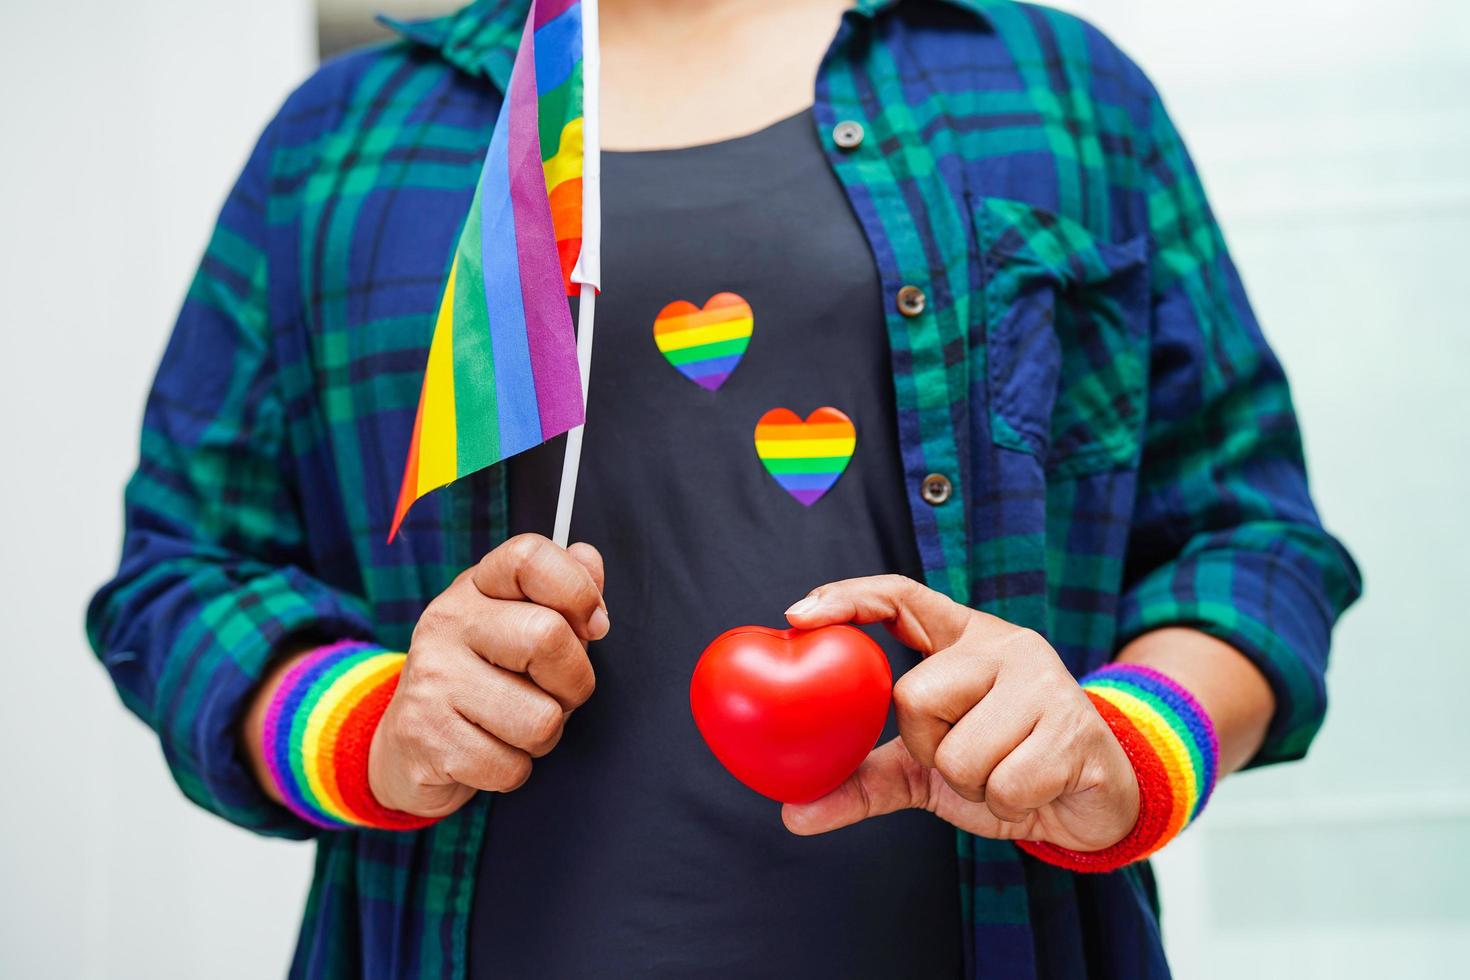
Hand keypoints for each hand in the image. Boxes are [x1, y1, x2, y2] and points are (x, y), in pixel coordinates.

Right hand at [368, 534, 608, 818]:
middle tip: (555, 693)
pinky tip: (488, 751)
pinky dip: (513, 769)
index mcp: (477, 586)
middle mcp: (447, 621)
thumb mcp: (521, 626)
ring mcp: (432, 677)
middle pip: (547, 637)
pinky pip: (511, 766)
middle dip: (574, 682)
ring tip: (515, 725)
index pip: (530, 558)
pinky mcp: (424, 735)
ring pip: (540, 718)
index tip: (592, 625)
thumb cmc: (484, 680)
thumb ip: (563, 593)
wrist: (407, 747)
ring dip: (544, 735)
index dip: (578, 590)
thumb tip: (590, 558)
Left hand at [780, 575, 1137, 852]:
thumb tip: (793, 814)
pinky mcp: (1076, 727)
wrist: (1094, 803)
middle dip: (927, 746)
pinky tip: (1034, 788)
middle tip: (961, 755)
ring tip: (1003, 773)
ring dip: (972, 784)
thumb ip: (864, 781)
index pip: (900, 596)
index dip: (848, 597)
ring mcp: (1045, 682)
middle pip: (914, 695)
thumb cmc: (1004, 768)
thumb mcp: (927, 771)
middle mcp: (1005, 646)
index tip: (796, 615)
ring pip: (960, 751)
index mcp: (963, 638)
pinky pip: (1005, 783)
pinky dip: (1008, 803)